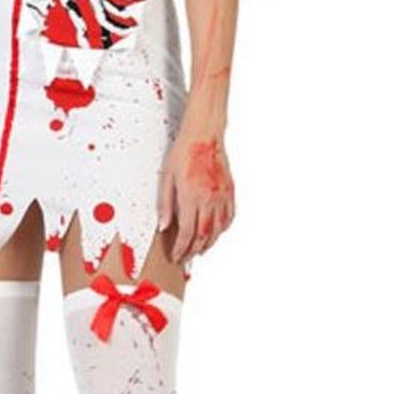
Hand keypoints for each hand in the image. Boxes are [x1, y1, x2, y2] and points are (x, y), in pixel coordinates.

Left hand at [157, 126, 235, 263]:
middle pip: (203, 236)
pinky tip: (215, 233)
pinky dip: (222, 230)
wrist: (204, 136)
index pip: (187, 233)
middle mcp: (209, 199)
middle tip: (185, 258)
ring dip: (208, 244)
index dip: (181, 249)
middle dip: (193, 251)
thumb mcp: (166, 178)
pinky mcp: (230, 192)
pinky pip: (228, 218)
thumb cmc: (184, 152)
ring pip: (218, 230)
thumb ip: (165, 205)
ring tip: (199, 251)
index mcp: (191, 197)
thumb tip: (164, 226)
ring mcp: (222, 197)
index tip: (176, 256)